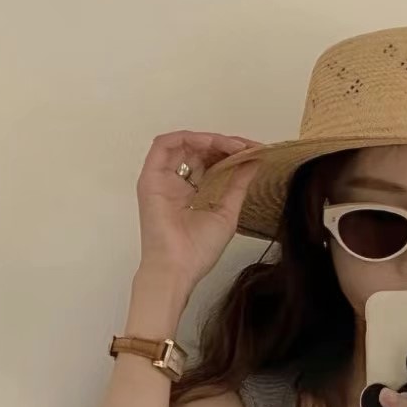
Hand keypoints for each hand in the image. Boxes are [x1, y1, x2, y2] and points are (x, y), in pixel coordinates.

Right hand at [135, 130, 267, 290]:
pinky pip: (164, 145)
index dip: (232, 154)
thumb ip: (238, 184)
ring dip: (209, 139)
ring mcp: (162, 179)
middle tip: (247, 147)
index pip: (211, 163)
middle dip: (224, 144)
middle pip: (199, 151)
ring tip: (233, 145)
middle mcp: (176, 183)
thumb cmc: (198, 250)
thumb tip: (253, 161)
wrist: (178, 268)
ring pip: (183, 144)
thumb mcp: (227, 211)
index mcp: (192, 193)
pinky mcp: (151, 177)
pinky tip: (210, 142)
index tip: (255, 152)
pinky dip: (188, 138)